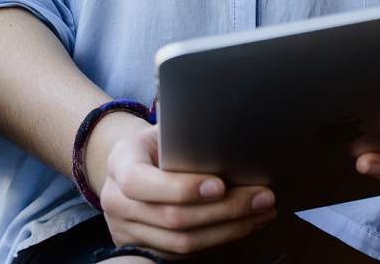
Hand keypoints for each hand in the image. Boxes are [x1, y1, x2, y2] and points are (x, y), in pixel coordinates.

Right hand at [98, 125, 277, 256]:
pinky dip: (219, 240)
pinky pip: (184, 254)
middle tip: (262, 197)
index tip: (220, 185)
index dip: (182, 187)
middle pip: (171, 218)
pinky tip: (244, 224)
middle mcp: (116, 202)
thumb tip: (230, 128)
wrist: (134, 163)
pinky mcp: (145, 249)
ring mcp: (128, 232)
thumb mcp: (164, 128)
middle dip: (224, 210)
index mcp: (119, 163)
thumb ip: (185, 132)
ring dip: (229, 230)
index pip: (141, 183)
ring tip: (262, 211)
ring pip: (182, 243)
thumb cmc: (159, 140)